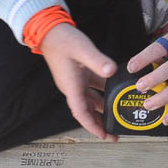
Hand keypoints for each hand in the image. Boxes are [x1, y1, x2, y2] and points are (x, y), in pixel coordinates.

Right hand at [39, 24, 117, 140]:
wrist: (50, 30)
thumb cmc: (63, 40)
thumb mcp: (83, 49)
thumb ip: (98, 61)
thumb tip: (112, 71)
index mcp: (71, 86)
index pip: (81, 113)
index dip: (92, 126)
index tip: (103, 136)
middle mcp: (73, 87)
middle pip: (87, 112)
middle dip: (100, 124)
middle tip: (114, 135)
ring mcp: (76, 82)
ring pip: (91, 102)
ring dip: (103, 111)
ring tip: (117, 118)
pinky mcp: (80, 75)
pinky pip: (93, 89)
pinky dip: (104, 94)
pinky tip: (116, 94)